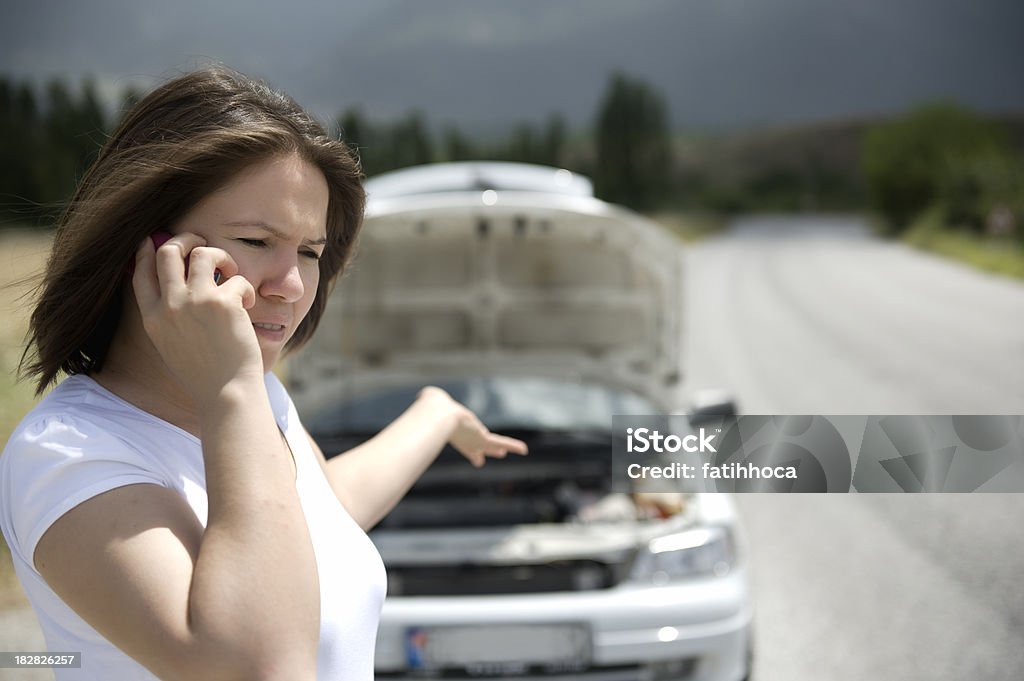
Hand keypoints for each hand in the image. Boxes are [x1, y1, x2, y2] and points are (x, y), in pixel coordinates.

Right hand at [131, 231, 263, 401]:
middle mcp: (169, 306)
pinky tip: (249, 305)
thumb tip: (175, 288)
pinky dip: (247, 288)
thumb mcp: (171, 345)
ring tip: (231, 274)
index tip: (155, 239)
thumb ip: (168, 317)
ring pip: (203, 253)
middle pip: (168, 251)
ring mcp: (196, 302)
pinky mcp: (224, 303)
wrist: (226, 393)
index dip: (147, 250)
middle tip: (203, 243)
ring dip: (222, 257)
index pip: (140, 272)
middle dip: (187, 239)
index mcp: (152, 318)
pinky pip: (237, 278)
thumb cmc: (205, 373)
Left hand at [419, 387, 528, 467]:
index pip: (463, 442)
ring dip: (497, 448)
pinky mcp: (482, 439)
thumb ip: (429, 398)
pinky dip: (513, 446)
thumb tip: (424, 395)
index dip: (467, 448)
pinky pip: (502, 442)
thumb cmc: (433, 408)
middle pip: (473, 447)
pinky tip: (523, 450)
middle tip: (479, 461)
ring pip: (488, 445)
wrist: (439, 417)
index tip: (473, 456)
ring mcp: (474, 440)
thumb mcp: (432, 401)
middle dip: (476, 452)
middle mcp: (464, 439)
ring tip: (501, 453)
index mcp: (454, 431)